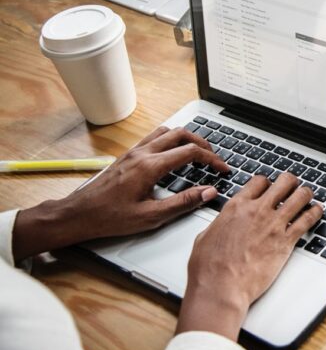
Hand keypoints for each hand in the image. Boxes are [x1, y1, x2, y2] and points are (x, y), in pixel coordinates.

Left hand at [12, 126, 228, 261]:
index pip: (190, 152)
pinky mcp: (128, 155)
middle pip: (180, 134)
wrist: (79, 214)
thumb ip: (183, 202)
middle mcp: (142, 154)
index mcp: (150, 167)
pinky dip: (170, 140)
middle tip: (214, 157)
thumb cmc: (110, 218)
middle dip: (202, 143)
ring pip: (166, 131)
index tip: (222, 168)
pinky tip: (173, 154)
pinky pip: (154, 137)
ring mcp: (133, 152)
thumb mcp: (151, 216)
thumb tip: (208, 192)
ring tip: (197, 152)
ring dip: (186, 138)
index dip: (212, 159)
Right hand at [176, 173, 322, 339]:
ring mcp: (274, 224)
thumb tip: (222, 223)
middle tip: (293, 186)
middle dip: (290, 182)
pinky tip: (318, 211)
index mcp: (237, 207)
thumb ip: (220, 224)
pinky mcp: (286, 241)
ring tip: (308, 195)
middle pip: (283, 182)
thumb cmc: (210, 268)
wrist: (222, 287)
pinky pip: (307, 219)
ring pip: (299, 196)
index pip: (259, 181)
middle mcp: (257, 211)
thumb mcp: (205, 236)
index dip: (268, 182)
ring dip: (306, 194)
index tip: (270, 187)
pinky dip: (315, 213)